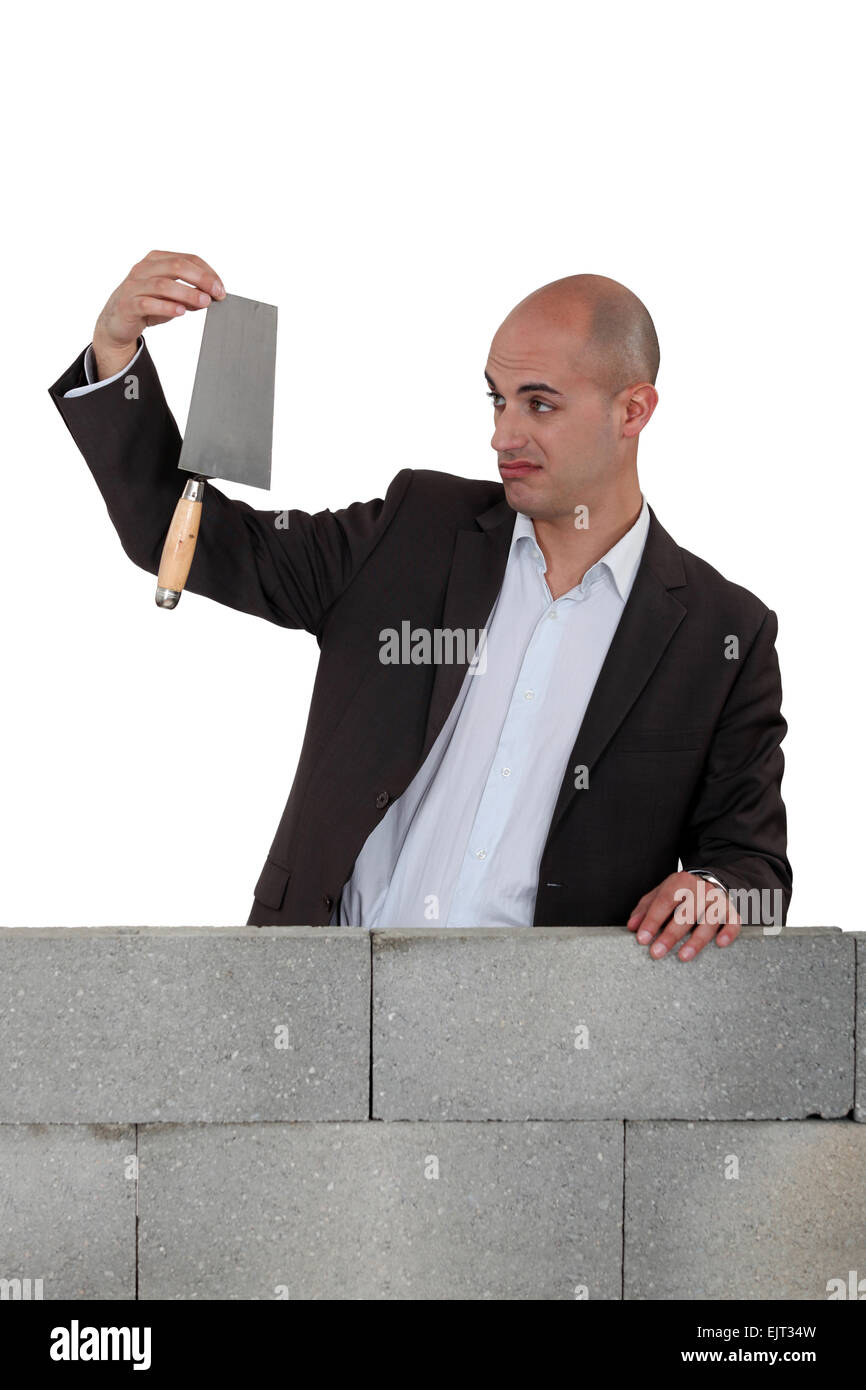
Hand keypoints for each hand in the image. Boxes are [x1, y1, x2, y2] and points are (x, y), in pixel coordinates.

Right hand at [91, 249, 225, 379]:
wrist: (116, 321)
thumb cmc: (146, 305)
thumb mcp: (171, 298)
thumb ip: (189, 295)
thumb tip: (210, 297)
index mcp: (156, 260)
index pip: (187, 259)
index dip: (207, 272)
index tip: (221, 288)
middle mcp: (144, 269)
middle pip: (176, 266)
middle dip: (201, 279)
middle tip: (217, 293)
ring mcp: (134, 286)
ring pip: (163, 285)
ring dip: (187, 293)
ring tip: (204, 302)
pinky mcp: (128, 304)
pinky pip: (148, 303)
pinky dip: (166, 307)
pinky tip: (181, 311)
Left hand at [626, 871, 740, 961]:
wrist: (712, 879)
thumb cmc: (682, 892)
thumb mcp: (662, 893)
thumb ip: (646, 908)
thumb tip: (632, 927)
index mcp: (680, 882)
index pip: (664, 901)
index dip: (652, 920)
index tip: (642, 938)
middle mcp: (701, 889)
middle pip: (685, 914)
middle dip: (670, 935)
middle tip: (656, 953)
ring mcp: (718, 900)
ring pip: (709, 921)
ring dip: (696, 940)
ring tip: (682, 957)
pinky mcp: (731, 910)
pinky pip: (733, 922)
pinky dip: (728, 933)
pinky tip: (720, 944)